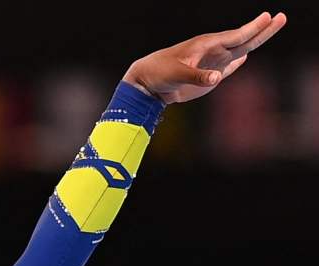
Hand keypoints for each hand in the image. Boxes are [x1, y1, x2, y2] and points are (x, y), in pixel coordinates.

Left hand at [123, 11, 286, 104]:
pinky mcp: (207, 77)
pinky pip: (226, 67)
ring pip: (238, 51)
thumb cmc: (160, 72)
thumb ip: (198, 76)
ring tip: (271, 28)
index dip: (253, 28)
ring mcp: (211, 63)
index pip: (235, 36)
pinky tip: (245, 57)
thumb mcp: (177, 74)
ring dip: (254, 42)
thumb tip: (218, 77)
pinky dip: (237, 62)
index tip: (269, 18)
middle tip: (282, 16)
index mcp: (206, 45)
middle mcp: (212, 52)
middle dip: (262, 30)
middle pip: (243, 39)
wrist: (147, 83)